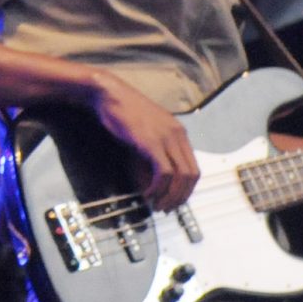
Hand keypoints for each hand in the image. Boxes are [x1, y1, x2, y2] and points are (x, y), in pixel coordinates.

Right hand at [91, 74, 199, 210]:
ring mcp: (166, 138)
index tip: (174, 200)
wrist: (108, 93)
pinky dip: (158, 187)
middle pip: (191, 175)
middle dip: (181, 196)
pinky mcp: (152, 142)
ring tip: (158, 205)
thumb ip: (154, 153)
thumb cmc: (123, 110)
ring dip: (171, 195)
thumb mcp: (145, 132)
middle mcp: (178, 135)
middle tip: (167, 208)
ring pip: (180, 176)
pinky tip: (148, 192)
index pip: (193, 168)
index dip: (186, 189)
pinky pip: (163, 172)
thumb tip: (155, 180)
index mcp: (179, 132)